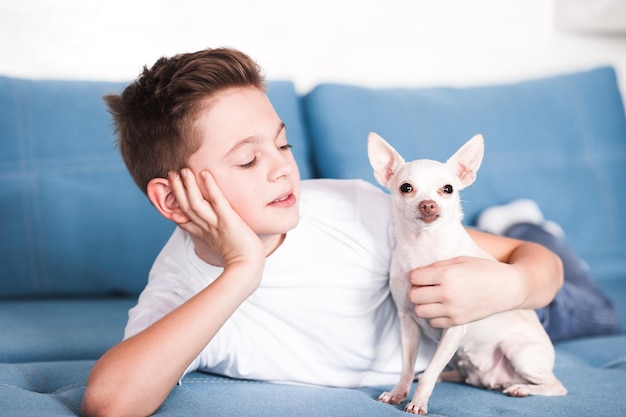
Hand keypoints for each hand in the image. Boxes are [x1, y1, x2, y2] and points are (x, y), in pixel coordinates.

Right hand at [168, 168, 264, 270]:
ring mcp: (216, 224)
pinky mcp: (228, 221)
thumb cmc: (241, 259)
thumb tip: (219, 236)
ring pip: (196, 203)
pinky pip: (217, 202)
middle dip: (177, 190)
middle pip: (186, 207)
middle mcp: (206, 228)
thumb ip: (218, 238)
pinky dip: (211, 187)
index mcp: (204, 234)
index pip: (183, 219)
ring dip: (188, 186)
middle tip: (171, 174)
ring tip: (183, 171)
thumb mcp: (224, 247)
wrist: (248, 268)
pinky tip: (206, 174)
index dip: (173, 206)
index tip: (167, 193)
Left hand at [407, 256, 525, 327]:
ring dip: (422, 304)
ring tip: (432, 297)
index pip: (414, 278)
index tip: (422, 274)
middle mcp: (447, 293)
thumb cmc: (484, 269)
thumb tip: (419, 274)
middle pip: (414, 296)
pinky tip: (441, 307)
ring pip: (420, 311)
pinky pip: (433, 322)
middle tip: (425, 286)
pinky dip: (433, 315)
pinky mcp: (458, 321)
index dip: (416, 275)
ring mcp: (452, 310)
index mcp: (447, 274)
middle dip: (416, 289)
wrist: (509, 288)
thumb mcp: (460, 260)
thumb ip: (438, 266)